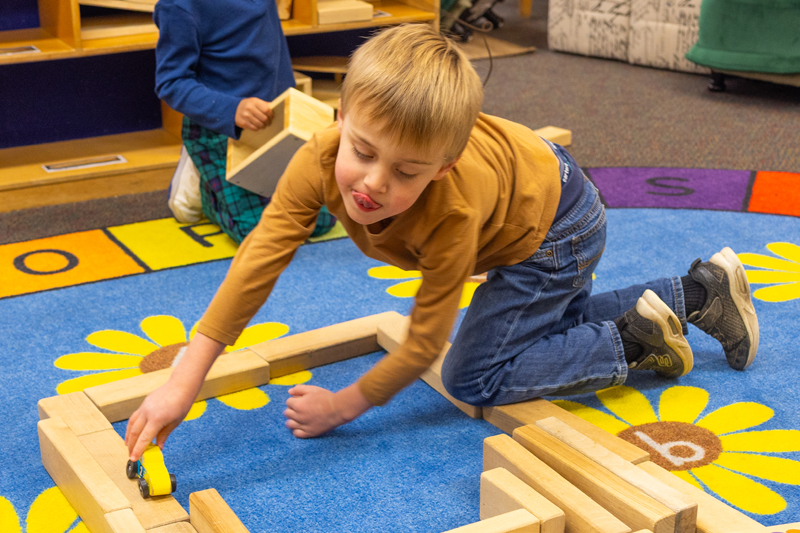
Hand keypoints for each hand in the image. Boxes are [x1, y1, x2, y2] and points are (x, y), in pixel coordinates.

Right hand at [124, 332, 223, 459]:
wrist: (181, 385)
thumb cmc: (182, 403)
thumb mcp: (175, 422)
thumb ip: (164, 435)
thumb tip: (158, 447)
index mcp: (157, 419)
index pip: (144, 438)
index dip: (138, 450)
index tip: (133, 459)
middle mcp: (147, 413)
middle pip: (135, 433)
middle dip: (131, 446)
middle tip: (131, 455)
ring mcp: (144, 407)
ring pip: (132, 424)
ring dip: (129, 436)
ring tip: (128, 446)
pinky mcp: (144, 403)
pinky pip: (134, 417)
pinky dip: (132, 426)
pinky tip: (133, 432)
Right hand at [235, 98, 273, 130]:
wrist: (234, 109)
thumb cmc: (248, 105)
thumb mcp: (255, 101)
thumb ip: (264, 104)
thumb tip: (274, 107)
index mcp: (254, 101)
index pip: (267, 110)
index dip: (271, 115)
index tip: (271, 116)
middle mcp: (249, 108)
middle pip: (264, 118)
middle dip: (268, 122)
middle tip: (268, 122)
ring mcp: (245, 116)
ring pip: (260, 124)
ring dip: (264, 126)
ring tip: (264, 125)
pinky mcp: (243, 123)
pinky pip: (254, 128)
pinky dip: (258, 128)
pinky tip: (258, 126)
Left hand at [284, 383, 372, 437]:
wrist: (338, 409)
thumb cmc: (326, 398)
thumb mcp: (312, 389)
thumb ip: (299, 389)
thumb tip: (289, 391)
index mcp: (298, 404)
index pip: (288, 402)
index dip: (294, 400)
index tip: (301, 400)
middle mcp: (298, 416)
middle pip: (287, 413)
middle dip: (292, 409)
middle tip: (300, 408)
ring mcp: (303, 425)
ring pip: (289, 424)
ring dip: (292, 420)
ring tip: (298, 418)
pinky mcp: (309, 433)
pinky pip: (296, 434)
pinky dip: (296, 430)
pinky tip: (301, 426)